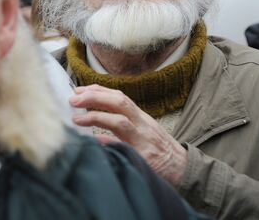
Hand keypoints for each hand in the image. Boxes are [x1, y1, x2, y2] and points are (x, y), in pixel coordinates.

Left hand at [70, 84, 186, 184]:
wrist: (186, 169)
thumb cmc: (160, 150)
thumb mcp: (143, 131)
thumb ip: (123, 123)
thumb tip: (93, 116)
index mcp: (140, 117)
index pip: (119, 96)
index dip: (98, 90)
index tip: (79, 90)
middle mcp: (143, 124)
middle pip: (119, 102)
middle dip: (94, 97)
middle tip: (73, 99)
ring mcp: (144, 140)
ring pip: (120, 122)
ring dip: (96, 117)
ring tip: (76, 119)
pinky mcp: (146, 158)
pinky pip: (124, 148)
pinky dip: (108, 143)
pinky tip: (94, 142)